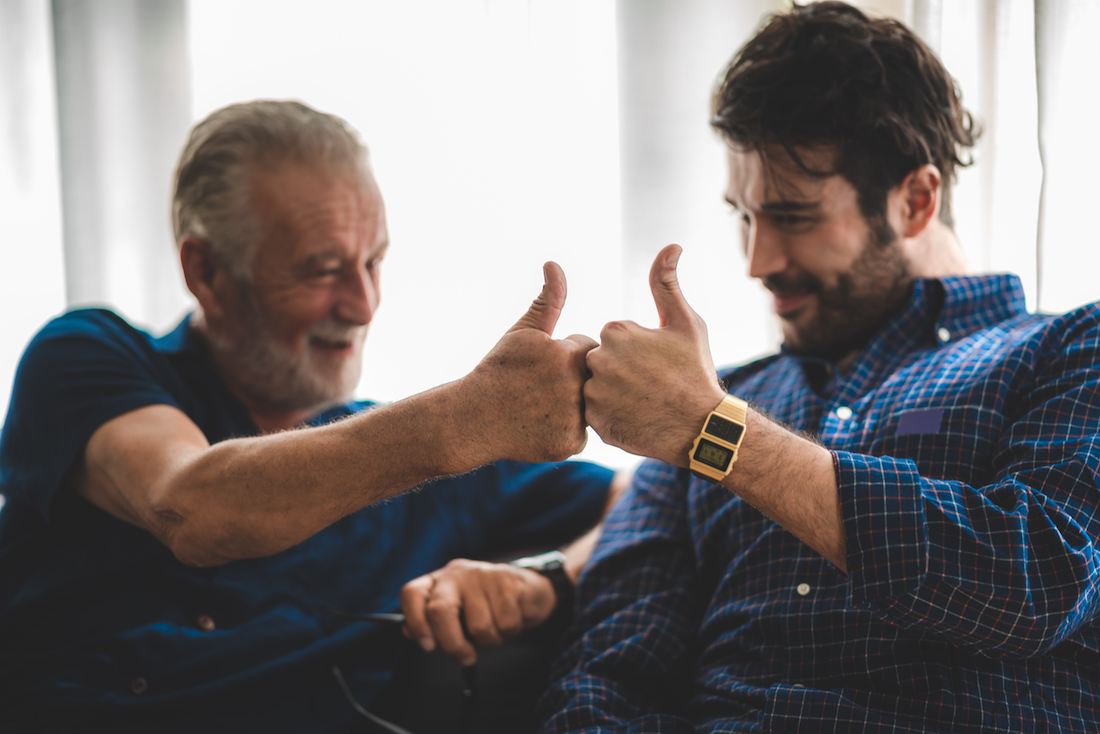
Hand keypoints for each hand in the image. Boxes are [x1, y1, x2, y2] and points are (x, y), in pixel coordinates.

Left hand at [399, 559, 557, 665]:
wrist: (528, 591)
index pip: (411, 594)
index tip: (428, 647)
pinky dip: (510, 631)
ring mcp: (480, 573)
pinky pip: (505, 622)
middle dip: (453, 644)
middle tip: (467, 658)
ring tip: (497, 630)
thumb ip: (434, 625)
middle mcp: (455, 573)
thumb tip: (408, 632)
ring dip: (492, 640)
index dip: (415, 622)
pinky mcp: (506, 578)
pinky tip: (512, 619)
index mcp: (438, 582)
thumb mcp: (459, 618)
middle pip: (440, 610)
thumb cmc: (488, 609)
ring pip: (479, 625)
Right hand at [459, 262, 596, 465]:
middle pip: (591, 377)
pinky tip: (540, 425)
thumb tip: (555, 263)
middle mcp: (576, 386)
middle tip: (539, 388)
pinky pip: (581, 431)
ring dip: (572, 405)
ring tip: (540, 405)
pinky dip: (565, 429)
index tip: (540, 367)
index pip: (587, 349)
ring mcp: (575, 418)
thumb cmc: (498, 371)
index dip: (563, 357)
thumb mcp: (523, 332)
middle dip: (572, 380)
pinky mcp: (571, 444)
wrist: (472, 418)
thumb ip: (549, 300)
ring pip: (589, 405)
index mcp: (570, 354)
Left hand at [584, 245, 725, 465]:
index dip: (636, 350)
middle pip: (601, 360)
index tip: (655, 363)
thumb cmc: (695, 371)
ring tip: (643, 402)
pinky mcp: (595, 421)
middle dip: (622, 370)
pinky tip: (635, 416)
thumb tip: (671, 246)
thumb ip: (667, 284)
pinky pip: (596, 412)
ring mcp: (594, 392)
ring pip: (597, 387)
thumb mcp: (686, 323)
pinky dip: (612, 415)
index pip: (613, 336)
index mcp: (615, 331)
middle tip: (650, 385)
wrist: (701, 426)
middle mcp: (598, 359)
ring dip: (614, 393)